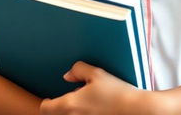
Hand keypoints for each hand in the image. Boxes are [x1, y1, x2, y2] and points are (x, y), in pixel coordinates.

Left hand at [39, 61, 160, 114]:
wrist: (134, 110)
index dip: (46, 103)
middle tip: (67, 100)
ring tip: (82, 103)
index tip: (49, 99)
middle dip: (58, 108)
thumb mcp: (97, 74)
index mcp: (70, 104)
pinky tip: (92, 108)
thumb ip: (78, 70)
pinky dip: (82, 114)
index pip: (46, 108)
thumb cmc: (116, 92)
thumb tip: (67, 75)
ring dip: (71, 111)